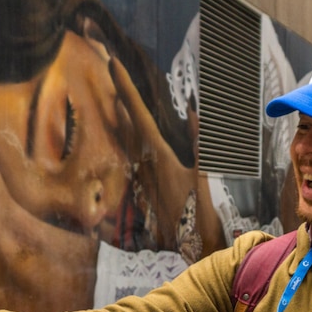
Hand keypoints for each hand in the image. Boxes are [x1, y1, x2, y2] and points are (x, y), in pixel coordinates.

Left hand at [109, 56, 224, 253]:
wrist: (193, 248)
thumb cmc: (200, 214)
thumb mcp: (204, 176)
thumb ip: (202, 143)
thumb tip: (194, 110)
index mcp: (157, 155)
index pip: (138, 113)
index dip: (125, 87)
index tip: (113, 63)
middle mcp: (143, 162)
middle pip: (126, 122)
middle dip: (118, 96)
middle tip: (107, 68)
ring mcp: (140, 175)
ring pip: (125, 139)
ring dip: (119, 116)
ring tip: (111, 94)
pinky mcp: (143, 188)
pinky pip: (130, 159)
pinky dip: (127, 143)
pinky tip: (122, 134)